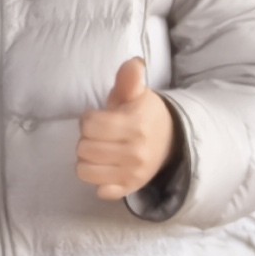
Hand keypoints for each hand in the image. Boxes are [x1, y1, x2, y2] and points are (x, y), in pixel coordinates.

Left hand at [75, 58, 172, 200]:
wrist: (170, 141)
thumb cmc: (144, 114)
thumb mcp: (137, 93)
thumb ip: (130, 79)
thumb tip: (133, 64)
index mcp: (135, 125)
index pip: (89, 125)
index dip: (89, 119)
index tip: (99, 118)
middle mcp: (135, 152)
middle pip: (84, 148)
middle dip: (87, 139)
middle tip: (100, 136)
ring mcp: (133, 173)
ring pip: (85, 171)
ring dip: (87, 159)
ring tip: (99, 151)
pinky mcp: (130, 188)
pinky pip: (100, 191)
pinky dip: (98, 181)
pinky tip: (105, 170)